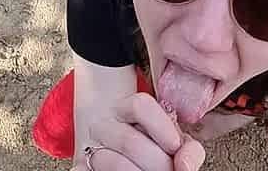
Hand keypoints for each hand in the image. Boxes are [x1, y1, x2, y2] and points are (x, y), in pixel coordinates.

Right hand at [73, 92, 205, 170]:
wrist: (132, 163)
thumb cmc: (158, 154)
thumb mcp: (176, 147)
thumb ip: (188, 151)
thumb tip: (185, 165)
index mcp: (129, 110)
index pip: (140, 104)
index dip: (159, 125)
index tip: (175, 146)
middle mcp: (106, 124)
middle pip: (128, 139)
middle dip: (156, 163)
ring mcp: (91, 146)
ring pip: (108, 160)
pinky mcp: (80, 166)